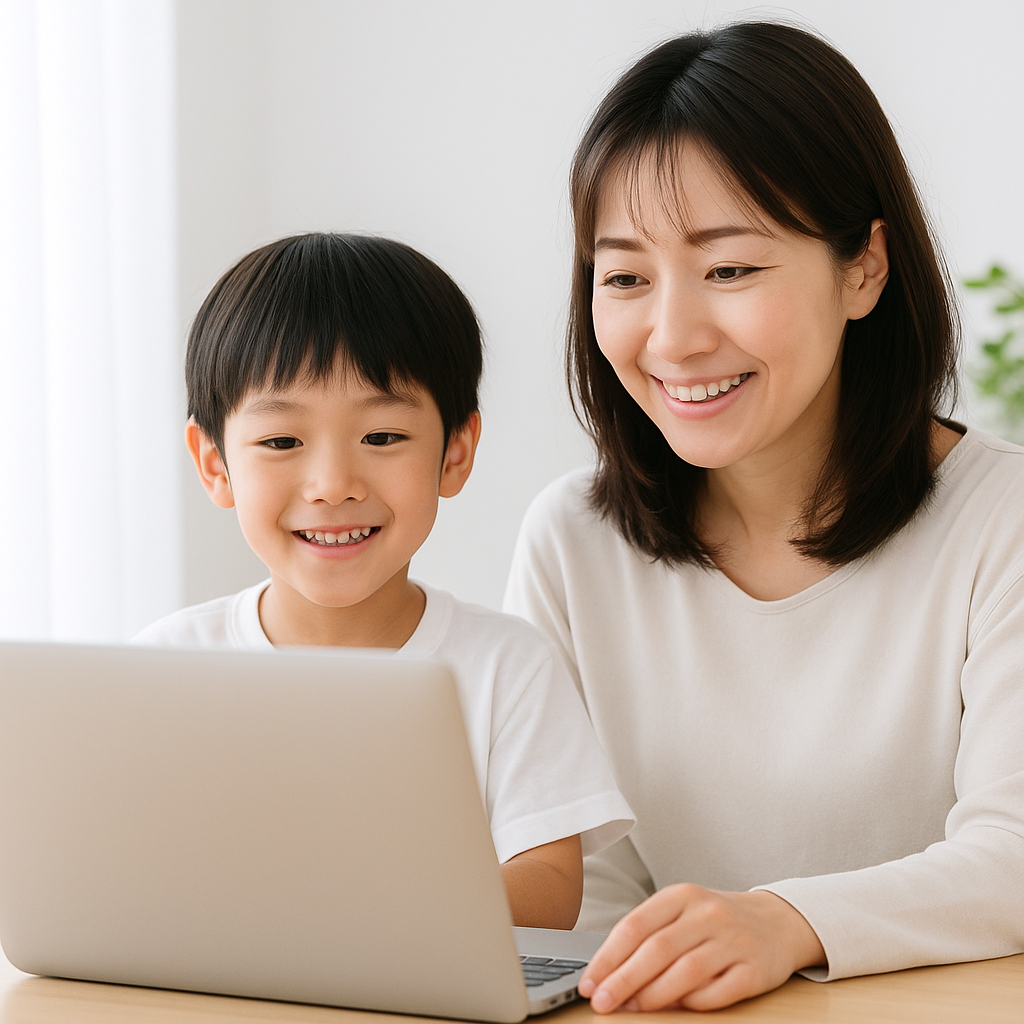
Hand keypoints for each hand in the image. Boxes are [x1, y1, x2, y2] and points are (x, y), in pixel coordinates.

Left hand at [577, 885, 825, 1011]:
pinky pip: (718, 992)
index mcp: (682, 895)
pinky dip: (693, 1003)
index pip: (636, 925)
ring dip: (653, 995)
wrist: (776, 922)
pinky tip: (676, 1008)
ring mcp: (733, 940)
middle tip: (602, 1002)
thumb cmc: (716, 921)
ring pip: (686, 971)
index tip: (589, 982)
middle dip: (623, 980)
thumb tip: (609, 972)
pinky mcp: (755, 970)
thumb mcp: (681, 912)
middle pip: (657, 949)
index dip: (608, 957)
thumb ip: (649, 935)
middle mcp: (708, 914)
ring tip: (631, 1008)